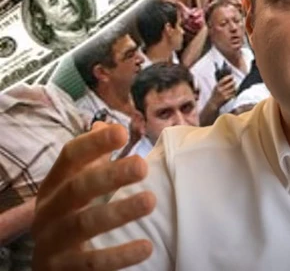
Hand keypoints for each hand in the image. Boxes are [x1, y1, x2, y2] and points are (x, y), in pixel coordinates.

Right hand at [32, 122, 155, 269]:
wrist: (49, 269)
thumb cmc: (67, 219)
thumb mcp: (72, 189)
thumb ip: (89, 160)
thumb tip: (104, 124)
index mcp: (53, 187)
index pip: (69, 158)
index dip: (93, 144)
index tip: (122, 131)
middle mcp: (48, 212)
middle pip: (77, 189)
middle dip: (109, 176)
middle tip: (142, 165)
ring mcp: (52, 243)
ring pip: (83, 225)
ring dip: (119, 212)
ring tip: (150, 201)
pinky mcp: (62, 270)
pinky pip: (92, 263)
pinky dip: (119, 256)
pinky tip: (146, 247)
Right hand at [209, 75, 236, 109]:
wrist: (213, 103)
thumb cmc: (215, 95)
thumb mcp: (215, 88)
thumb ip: (220, 83)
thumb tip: (228, 78)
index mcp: (217, 86)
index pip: (224, 79)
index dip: (229, 77)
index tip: (232, 76)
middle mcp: (220, 90)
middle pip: (230, 84)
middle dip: (233, 82)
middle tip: (234, 82)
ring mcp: (223, 94)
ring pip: (233, 89)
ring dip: (235, 87)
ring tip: (235, 87)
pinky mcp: (226, 98)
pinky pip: (233, 94)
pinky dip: (234, 93)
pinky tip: (234, 92)